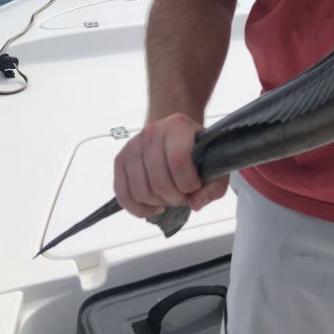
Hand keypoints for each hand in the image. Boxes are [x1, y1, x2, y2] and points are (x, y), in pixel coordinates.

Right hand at [113, 112, 228, 218]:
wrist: (172, 134)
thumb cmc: (193, 150)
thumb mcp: (213, 164)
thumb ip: (214, 187)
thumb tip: (195, 204)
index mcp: (177, 125)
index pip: (178, 161)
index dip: (188, 184)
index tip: (195, 186)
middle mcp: (152, 132)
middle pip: (159, 182)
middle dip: (174, 198)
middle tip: (183, 195)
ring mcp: (133, 146)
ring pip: (141, 191)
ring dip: (158, 203)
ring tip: (169, 198)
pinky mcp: (120, 160)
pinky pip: (123, 194)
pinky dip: (138, 209)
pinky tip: (152, 207)